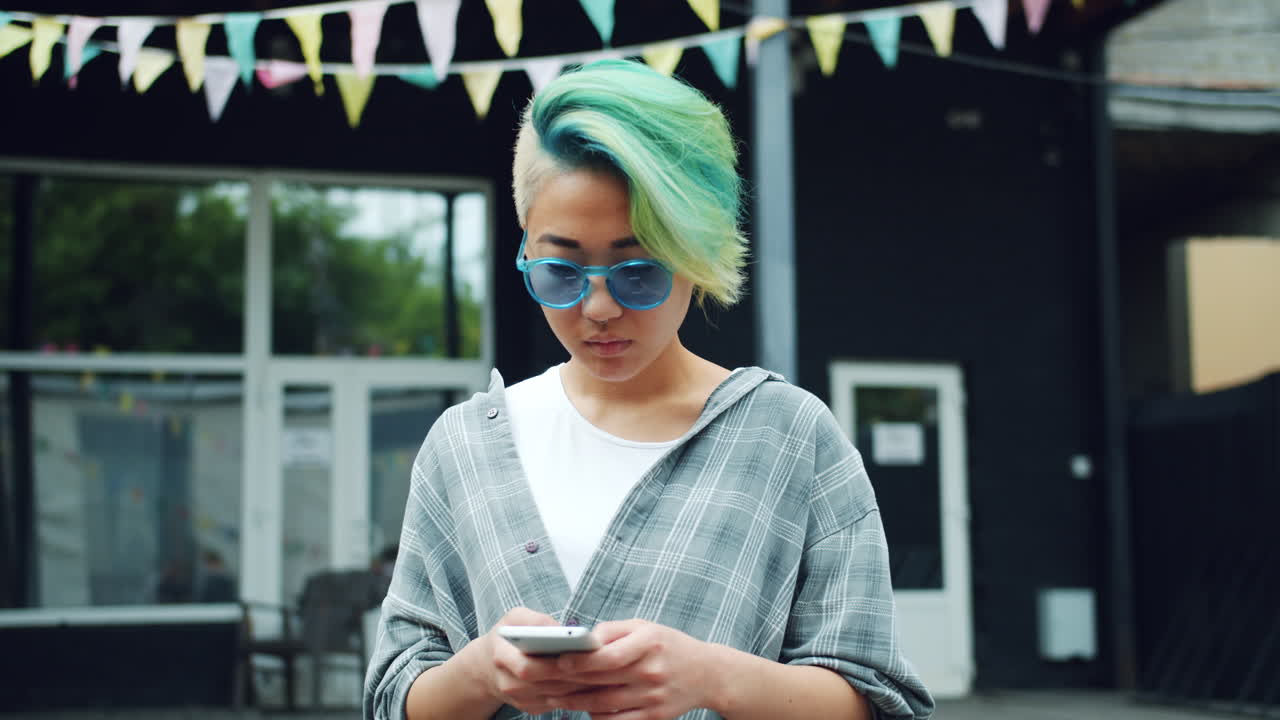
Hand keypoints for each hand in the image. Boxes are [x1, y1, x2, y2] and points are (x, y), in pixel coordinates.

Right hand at [461, 607, 593, 714]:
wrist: (487, 667)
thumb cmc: (507, 636)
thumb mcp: (514, 618)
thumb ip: (535, 619)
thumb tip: (560, 629)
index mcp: (501, 657)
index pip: (527, 667)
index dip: (554, 664)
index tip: (578, 653)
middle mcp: (508, 684)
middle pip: (548, 684)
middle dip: (576, 675)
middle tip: (603, 665)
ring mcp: (520, 700)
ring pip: (557, 696)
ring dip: (582, 685)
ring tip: (605, 671)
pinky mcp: (531, 708)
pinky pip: (558, 703)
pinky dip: (578, 693)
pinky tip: (595, 680)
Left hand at [547, 619, 719, 719]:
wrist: (707, 673)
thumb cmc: (667, 645)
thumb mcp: (645, 627)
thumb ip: (612, 631)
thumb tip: (580, 641)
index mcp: (649, 643)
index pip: (608, 656)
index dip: (580, 661)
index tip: (557, 661)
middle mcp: (652, 671)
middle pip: (602, 681)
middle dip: (568, 682)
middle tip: (541, 681)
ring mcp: (654, 697)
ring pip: (605, 704)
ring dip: (575, 702)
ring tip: (553, 697)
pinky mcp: (655, 717)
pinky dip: (596, 716)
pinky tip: (580, 710)